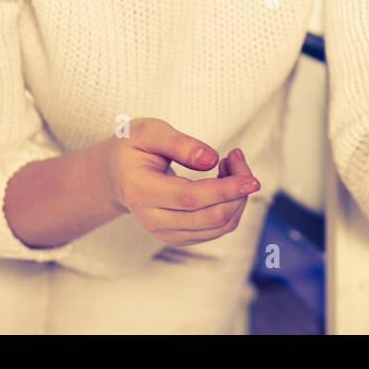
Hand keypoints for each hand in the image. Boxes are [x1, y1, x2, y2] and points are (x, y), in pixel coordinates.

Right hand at [99, 118, 260, 247]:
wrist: (115, 176)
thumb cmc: (133, 148)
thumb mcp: (149, 132)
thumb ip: (180, 143)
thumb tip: (211, 159)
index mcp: (142, 191)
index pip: (191, 198)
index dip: (226, 189)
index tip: (253, 179)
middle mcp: (153, 220)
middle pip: (212, 216)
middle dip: (238, 188)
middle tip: (236, 155)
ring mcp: (166, 233)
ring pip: (220, 225)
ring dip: (237, 196)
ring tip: (229, 163)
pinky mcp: (179, 237)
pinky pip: (218, 228)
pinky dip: (231, 205)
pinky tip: (222, 180)